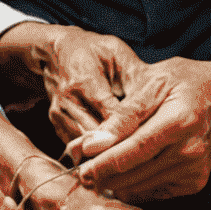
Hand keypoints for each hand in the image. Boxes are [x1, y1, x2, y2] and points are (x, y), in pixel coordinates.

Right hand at [0, 22, 150, 147]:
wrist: (57, 51)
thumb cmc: (92, 50)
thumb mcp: (116, 51)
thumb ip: (133, 75)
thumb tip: (153, 97)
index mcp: (84, 79)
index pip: (110, 113)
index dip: (130, 128)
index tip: (151, 139)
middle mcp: (67, 100)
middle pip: (97, 134)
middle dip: (120, 145)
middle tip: (148, 156)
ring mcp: (59, 114)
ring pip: (86, 146)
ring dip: (107, 152)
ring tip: (133, 159)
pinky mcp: (56, 125)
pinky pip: (78, 146)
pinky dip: (95, 152)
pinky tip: (113, 152)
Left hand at [67, 46, 210, 203]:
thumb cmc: (184, 82)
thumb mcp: (152, 82)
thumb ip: (123, 114)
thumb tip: (92, 143)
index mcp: (179, 120)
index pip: (134, 150)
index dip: (104, 162)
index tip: (79, 167)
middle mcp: (190, 150)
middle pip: (136, 173)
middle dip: (102, 174)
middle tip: (77, 169)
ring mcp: (195, 170)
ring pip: (142, 187)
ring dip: (114, 183)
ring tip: (94, 173)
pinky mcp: (195, 182)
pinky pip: (154, 191)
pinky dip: (134, 186)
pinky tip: (120, 176)